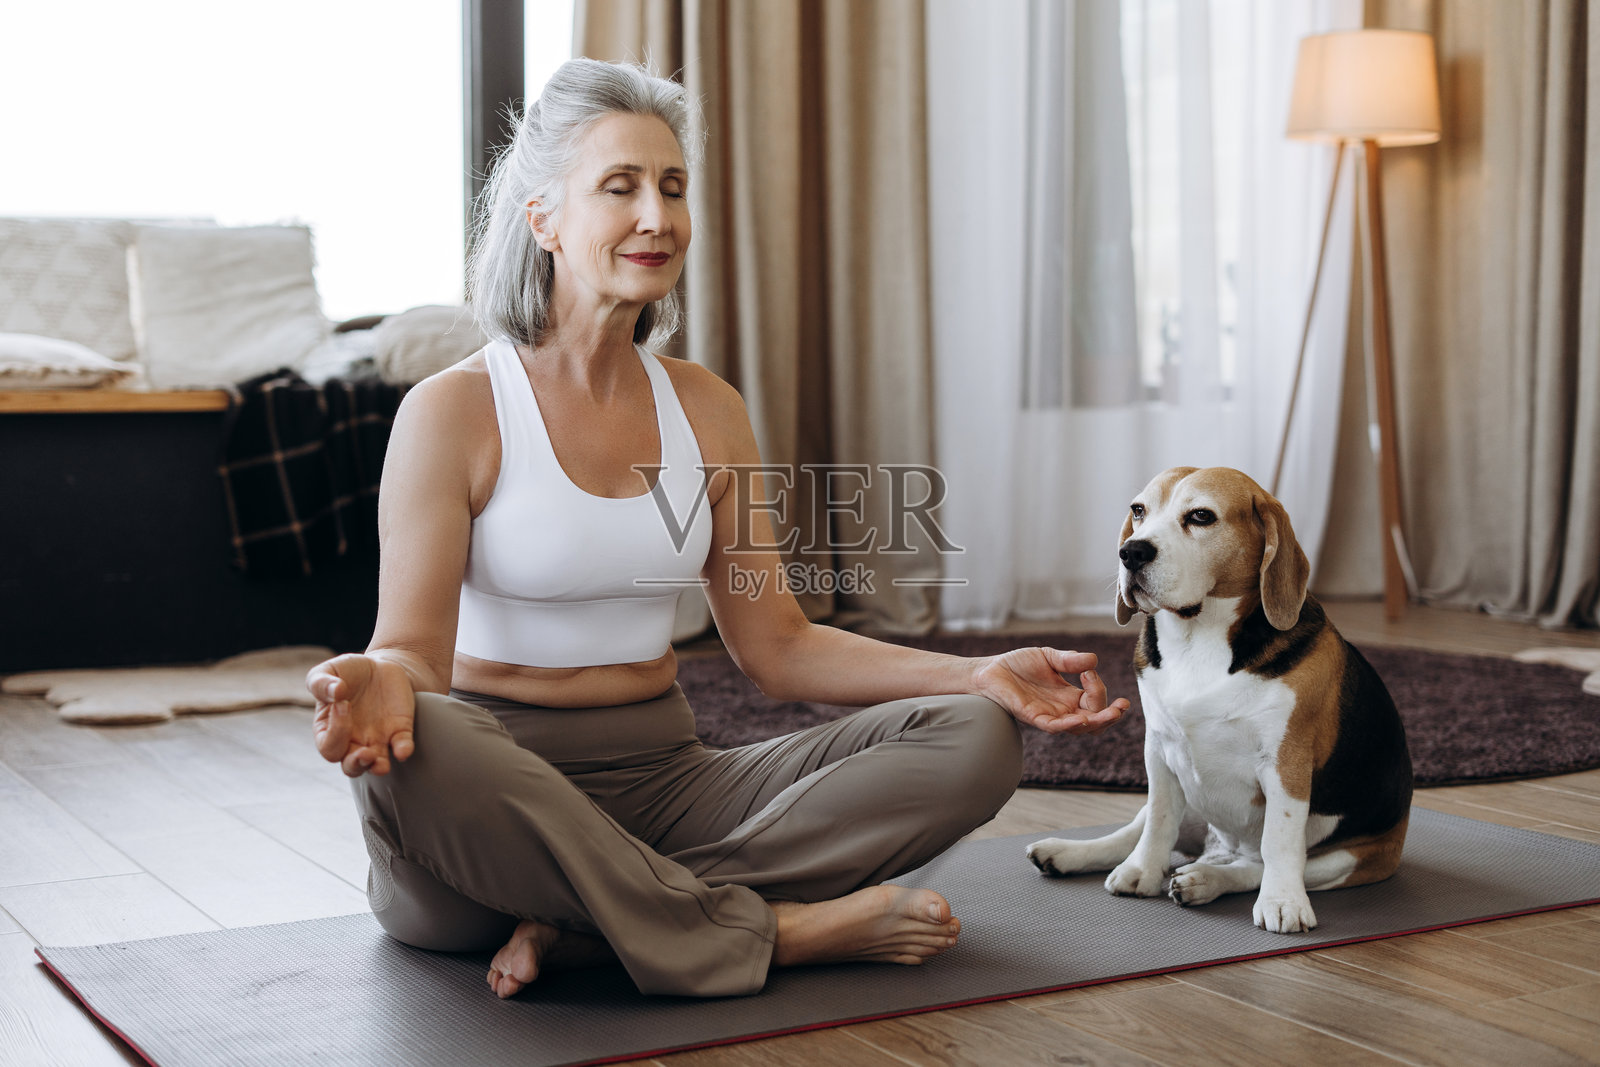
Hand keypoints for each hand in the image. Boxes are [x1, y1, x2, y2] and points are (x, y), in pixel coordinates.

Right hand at [306, 654, 416, 776]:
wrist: (379, 666)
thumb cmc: (348, 673)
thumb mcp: (328, 671)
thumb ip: (321, 682)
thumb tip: (335, 691)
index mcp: (329, 729)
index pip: (328, 745)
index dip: (335, 732)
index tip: (344, 704)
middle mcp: (353, 740)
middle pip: (350, 766)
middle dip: (356, 764)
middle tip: (365, 753)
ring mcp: (377, 738)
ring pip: (375, 765)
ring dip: (378, 767)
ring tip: (380, 764)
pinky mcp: (399, 731)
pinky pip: (402, 747)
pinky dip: (403, 750)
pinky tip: (403, 749)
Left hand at [972, 648, 1130, 734]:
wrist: (989, 670)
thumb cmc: (1017, 665)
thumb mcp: (1048, 657)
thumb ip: (1070, 660)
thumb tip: (1094, 660)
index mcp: (1069, 697)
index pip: (1095, 701)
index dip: (1098, 688)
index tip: (1089, 669)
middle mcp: (1062, 710)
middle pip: (1094, 723)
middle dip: (1111, 716)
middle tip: (1122, 706)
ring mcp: (1049, 716)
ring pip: (1079, 728)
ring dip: (1097, 722)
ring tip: (1111, 713)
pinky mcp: (1033, 717)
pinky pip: (1054, 727)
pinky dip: (1069, 726)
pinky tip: (1081, 720)